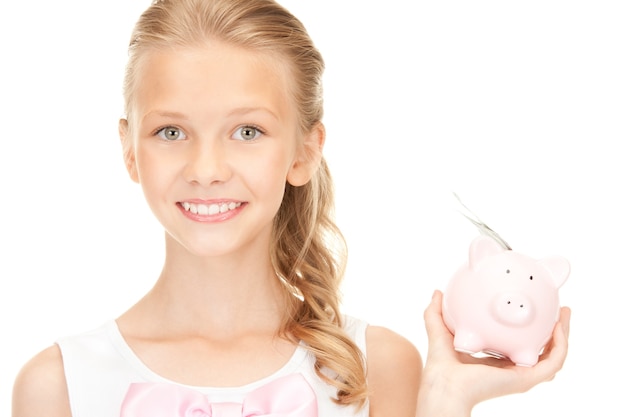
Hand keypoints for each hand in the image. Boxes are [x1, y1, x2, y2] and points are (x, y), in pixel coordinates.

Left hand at [417, 290, 569, 413]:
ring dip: (563, 334)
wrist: (444, 384)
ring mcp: (521, 376)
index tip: (534, 310)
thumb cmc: (440, 367)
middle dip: (553, 330)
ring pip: (554, 355)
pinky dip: (560, 344)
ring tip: (565, 313)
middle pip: (542, 350)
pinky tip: (558, 326)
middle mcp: (512, 369)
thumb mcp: (439, 331)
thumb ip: (436, 313)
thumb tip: (437, 292)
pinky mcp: (526, 379)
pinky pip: (553, 362)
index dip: (528, 330)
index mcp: (496, 362)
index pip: (519, 345)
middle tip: (558, 309)